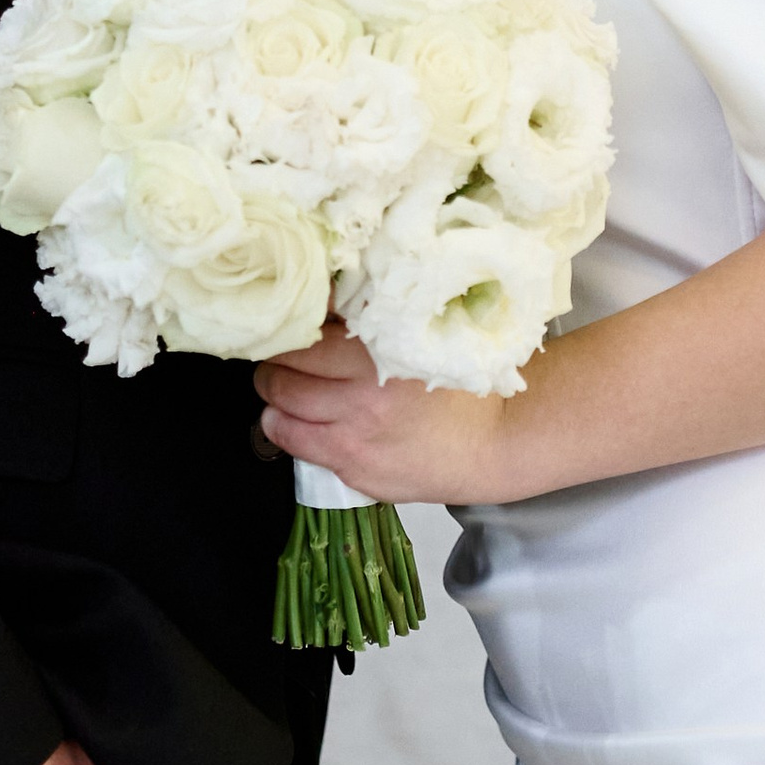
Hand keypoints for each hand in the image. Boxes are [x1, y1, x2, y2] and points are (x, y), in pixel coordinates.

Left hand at [256, 325, 518, 506]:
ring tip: (286, 391)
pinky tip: (305, 423)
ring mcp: (353, 438)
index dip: (288, 329)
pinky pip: (297, 449)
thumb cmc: (457, 385)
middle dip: (272, 366)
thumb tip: (323, 294)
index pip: (301, 336)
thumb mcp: (419, 337)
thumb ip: (370, 318)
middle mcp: (360, 397)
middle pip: (279, 375)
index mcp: (377, 354)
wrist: (492, 444)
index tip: (286, 326)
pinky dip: (290, 433)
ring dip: (275, 401)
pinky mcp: (352, 470)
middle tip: (280, 359)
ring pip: (278, 415)